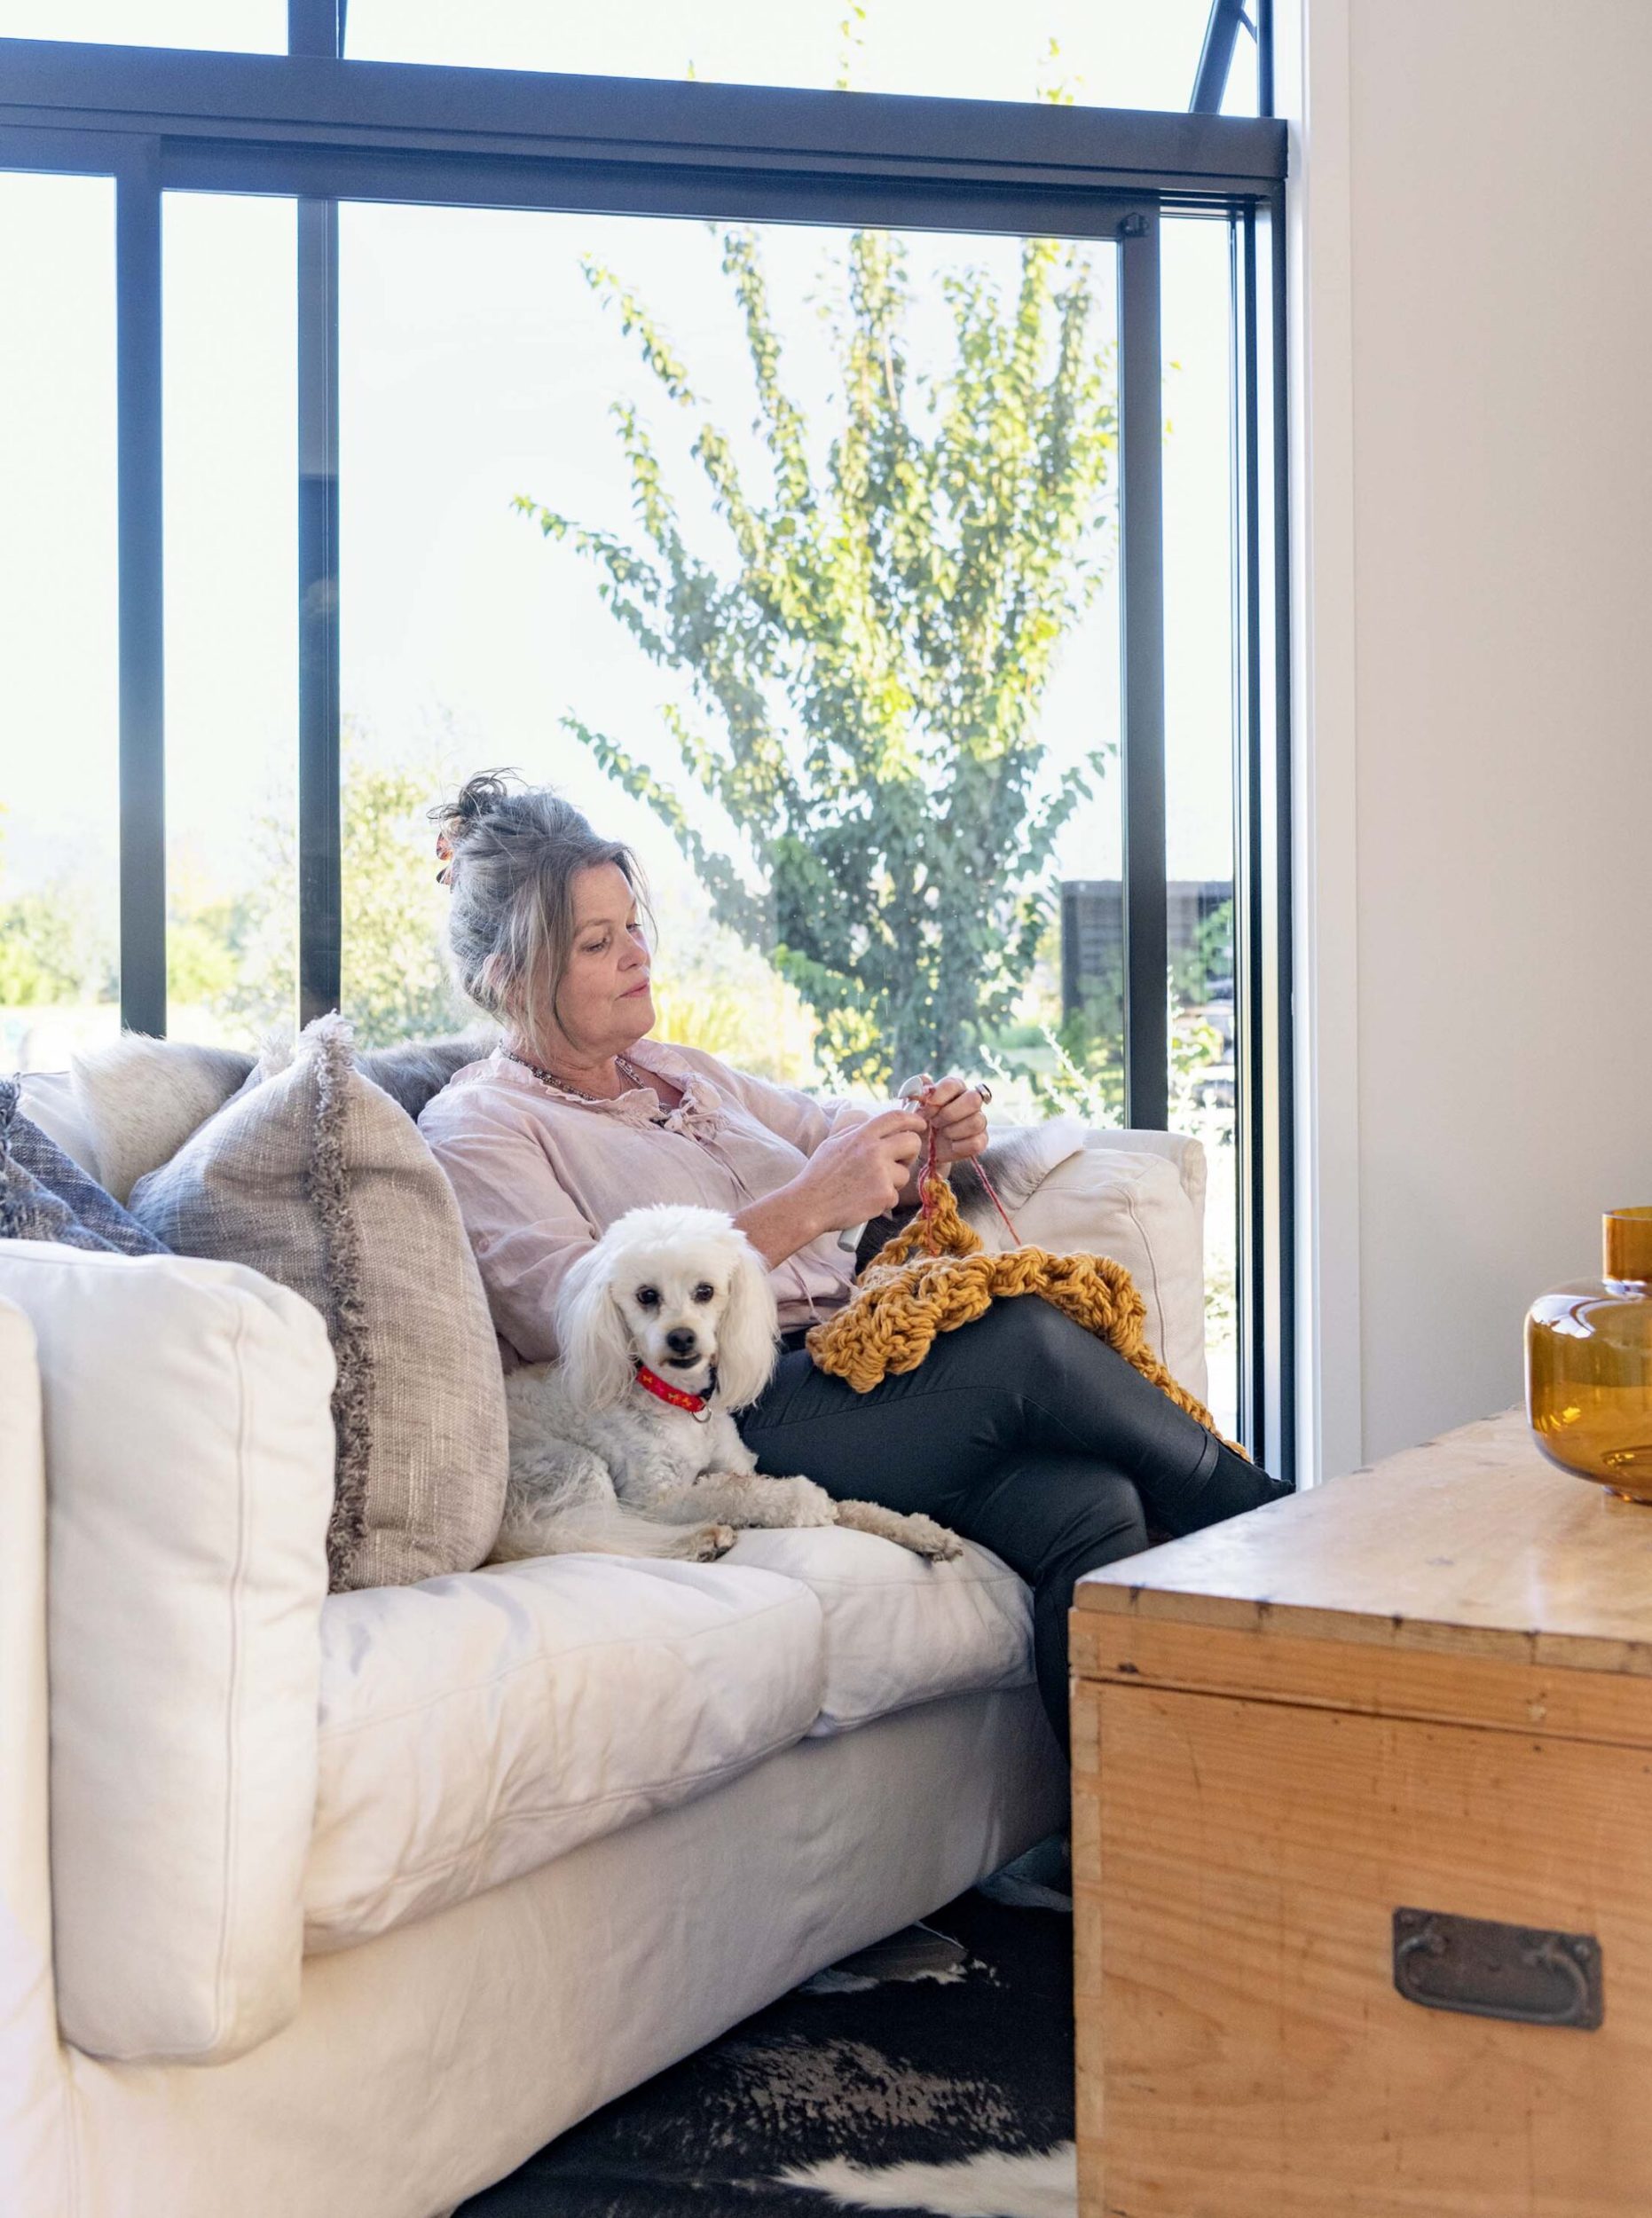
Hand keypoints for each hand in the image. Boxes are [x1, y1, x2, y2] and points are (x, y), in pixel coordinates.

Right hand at [793, 1105, 926, 1234]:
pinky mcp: (883, 1195)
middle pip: (913, 1142)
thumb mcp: (833, 1143)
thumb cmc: (819, 1176)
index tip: (920, 1124)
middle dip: (912, 1152)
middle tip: (900, 1161)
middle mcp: (874, 1151)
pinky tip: (864, 1201)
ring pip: (905, 1174)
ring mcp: (881, 1173)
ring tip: (868, 1187)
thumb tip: (876, 1128)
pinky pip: (895, 1196)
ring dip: (892, 1182)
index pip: (896, 1118)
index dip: (913, 1119)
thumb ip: (856, 1133)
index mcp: (861, 1135)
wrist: (809, 1204)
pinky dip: (883, 1201)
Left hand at [906, 1073, 989, 1172]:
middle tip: (934, 1123)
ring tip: (942, 1134)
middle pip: (973, 1099)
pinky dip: (960, 1146)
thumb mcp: (911, 1106)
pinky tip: (950, 1145)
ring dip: (954, 1130)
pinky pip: (977, 1142)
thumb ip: (913, 1093)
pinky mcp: (981, 1140)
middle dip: (950, 1114)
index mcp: (954, 1088)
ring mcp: (978, 1120)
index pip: (953, 1084)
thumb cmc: (919, 1121)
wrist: (923, 1147)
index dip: (938, 1098)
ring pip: (977, 1121)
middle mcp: (970, 1101)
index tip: (926, 1111)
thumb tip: (920, 1091)